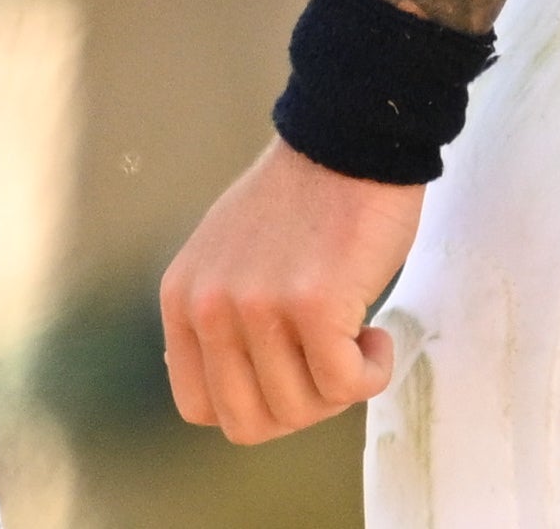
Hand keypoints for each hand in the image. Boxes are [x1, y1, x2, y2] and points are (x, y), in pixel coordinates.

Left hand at [159, 135, 418, 442]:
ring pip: (300, 410)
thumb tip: (226, 384)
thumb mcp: (228, 255)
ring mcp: (259, 307)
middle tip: (330, 362)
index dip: (254, 404)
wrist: (350, 139)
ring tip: (355, 335)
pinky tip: (377, 334)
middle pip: (249, 422)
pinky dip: (373, 373)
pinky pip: (346, 387)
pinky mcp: (315, 305)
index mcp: (182, 298)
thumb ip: (219, 316)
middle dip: (300, 406)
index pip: (199, 407)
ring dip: (340, 387)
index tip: (290, 370)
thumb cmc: (304, 197)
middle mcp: (210, 306)